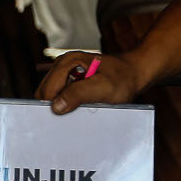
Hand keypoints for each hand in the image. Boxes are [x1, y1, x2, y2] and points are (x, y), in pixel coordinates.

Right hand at [34, 52, 148, 114]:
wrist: (134, 73)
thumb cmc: (123, 79)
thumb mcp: (103, 88)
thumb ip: (78, 94)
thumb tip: (56, 106)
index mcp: (67, 62)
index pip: (47, 92)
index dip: (53, 107)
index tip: (66, 118)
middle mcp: (62, 64)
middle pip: (45, 94)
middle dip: (56, 106)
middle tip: (76, 113)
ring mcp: (64, 71)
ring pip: (50, 96)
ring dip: (62, 105)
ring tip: (81, 107)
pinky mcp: (68, 79)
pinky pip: (58, 95)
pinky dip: (67, 103)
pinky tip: (81, 104)